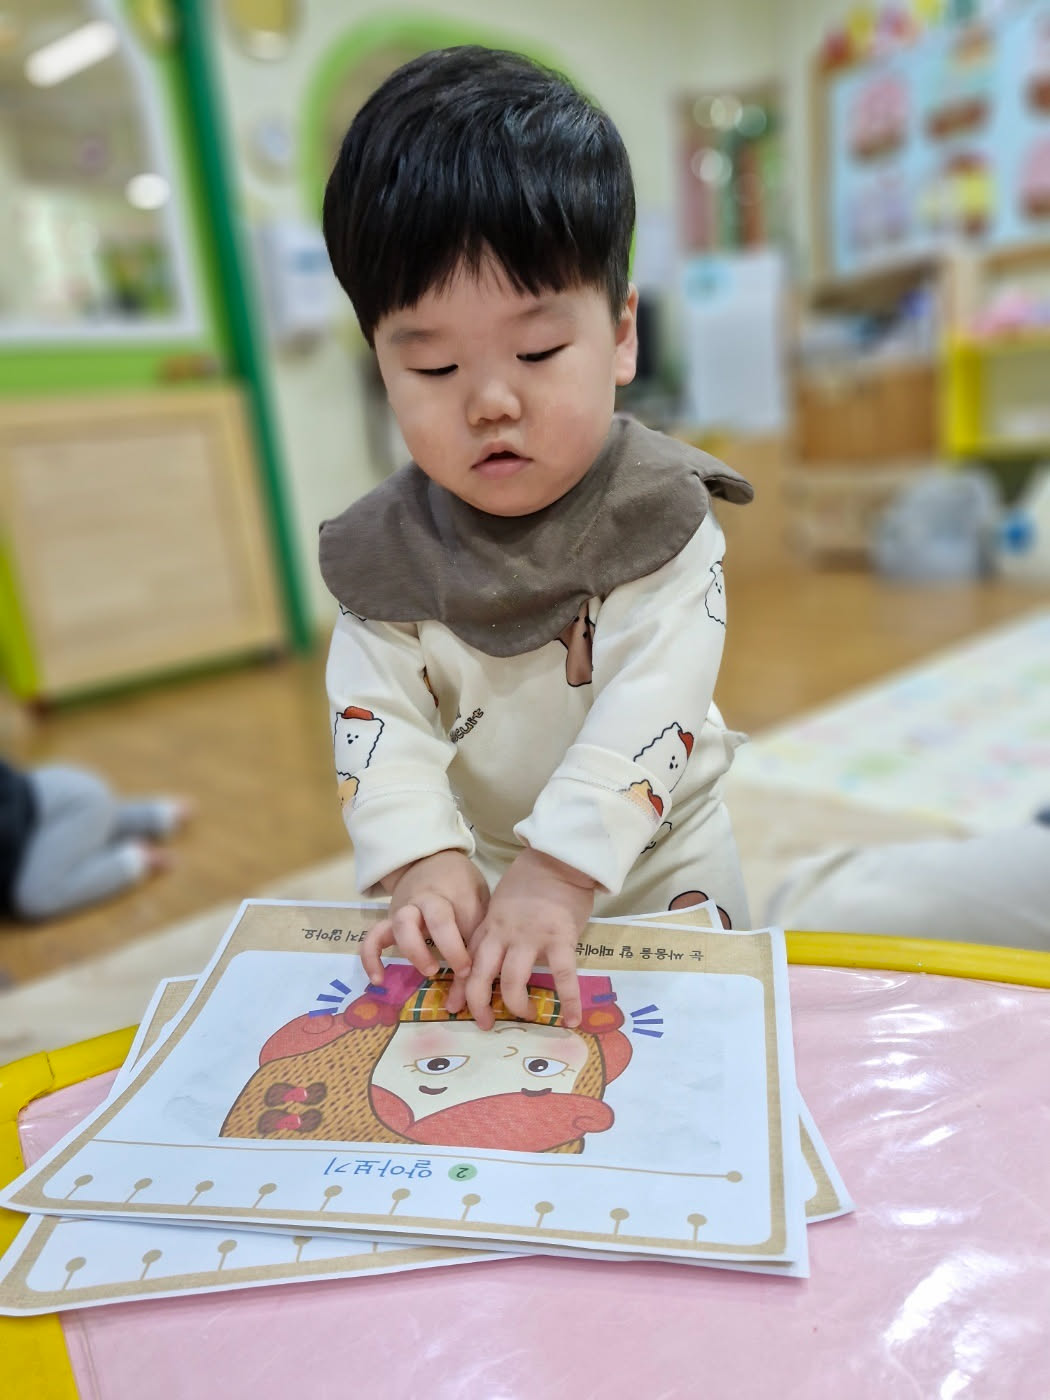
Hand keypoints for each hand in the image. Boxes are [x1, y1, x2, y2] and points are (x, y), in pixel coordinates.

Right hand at [361, 850, 488, 985]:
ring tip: (429, 971)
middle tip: (457, 970)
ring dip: (413, 951)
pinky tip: (379, 980)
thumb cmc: (460, 883)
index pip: (459, 920)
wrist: (429, 860)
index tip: (472, 970)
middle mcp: (425, 900)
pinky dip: (371, 958)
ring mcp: (404, 909)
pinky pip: (374, 937)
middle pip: (429, 919)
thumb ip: (479, 927)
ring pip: (400, 925)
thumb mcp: (478, 897)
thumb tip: (483, 969)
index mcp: (452, 892)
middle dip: (443, 947)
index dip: (464, 947)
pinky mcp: (389, 920)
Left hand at [445, 849, 595, 1030]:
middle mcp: (503, 935)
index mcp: (490, 926)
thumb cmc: (532, 879)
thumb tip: (495, 954)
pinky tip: (571, 1019)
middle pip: (479, 977)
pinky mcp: (560, 938)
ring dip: (517, 1006)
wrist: (558, 857)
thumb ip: (495, 928)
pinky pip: (562, 975)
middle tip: (484, 1024)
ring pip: (512, 982)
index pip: (468, 962)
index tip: (454, 1007)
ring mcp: (531, 937)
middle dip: (478, 1005)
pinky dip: (568, 1000)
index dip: (459, 988)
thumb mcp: (501, 902)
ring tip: (526, 1016)